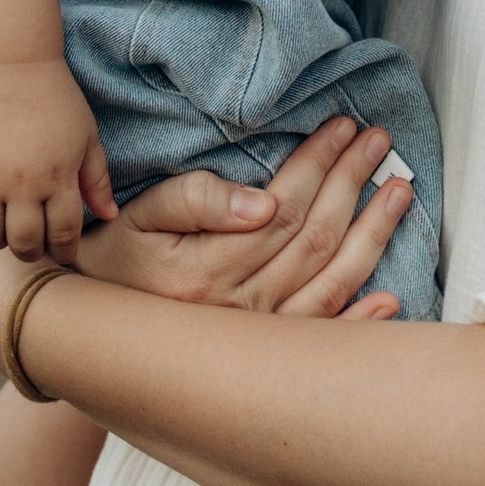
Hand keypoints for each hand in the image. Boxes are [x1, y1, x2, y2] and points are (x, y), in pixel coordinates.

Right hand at [0, 57, 114, 259]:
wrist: (12, 61)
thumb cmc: (56, 98)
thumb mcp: (87, 137)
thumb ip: (96, 180)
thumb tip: (109, 216)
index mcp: (59, 178)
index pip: (64, 234)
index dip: (65, 251)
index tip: (63, 254)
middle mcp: (24, 184)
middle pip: (25, 241)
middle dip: (31, 253)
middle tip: (31, 249)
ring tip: (2, 237)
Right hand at [0, 72, 409, 346]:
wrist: (84, 337)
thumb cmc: (112, 261)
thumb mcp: (139, 218)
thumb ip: (195, 201)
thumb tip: (263, 200)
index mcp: (213, 266)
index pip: (284, 203)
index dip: (318, 162)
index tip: (344, 124)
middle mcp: (241, 306)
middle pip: (315, 236)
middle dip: (353, 182)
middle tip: (380, 141)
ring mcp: (257, 338)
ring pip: (329, 282)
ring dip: (371, 235)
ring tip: (400, 190)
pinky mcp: (262, 360)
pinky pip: (319, 339)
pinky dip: (358, 320)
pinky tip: (389, 297)